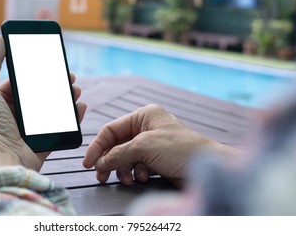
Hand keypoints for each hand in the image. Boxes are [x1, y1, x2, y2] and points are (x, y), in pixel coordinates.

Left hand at [0, 35, 86, 173]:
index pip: (23, 81)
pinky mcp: (45, 142)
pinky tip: (80, 107)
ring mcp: (32, 129)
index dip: (38, 70)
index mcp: (2, 101)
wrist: (1, 161)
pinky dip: (74, 117)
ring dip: (67, 97)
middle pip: (42, 94)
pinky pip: (63, 127)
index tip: (52, 61)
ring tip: (76, 89)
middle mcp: (16, 114)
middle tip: (70, 75)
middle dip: (57, 83)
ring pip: (54, 109)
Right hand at [83, 104, 240, 185]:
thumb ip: (119, 154)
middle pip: (117, 145)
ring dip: (124, 170)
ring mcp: (151, 145)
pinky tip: (143, 177)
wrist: (207, 169)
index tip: (88, 162)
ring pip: (125, 158)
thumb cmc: (182, 150)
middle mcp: (146, 128)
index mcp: (143, 116)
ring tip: (128, 179)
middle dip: (110, 161)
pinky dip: (136, 173)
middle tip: (101, 175)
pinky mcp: (156, 160)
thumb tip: (100, 163)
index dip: (98, 146)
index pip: (111, 130)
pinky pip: (136, 166)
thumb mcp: (145, 147)